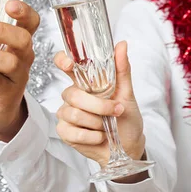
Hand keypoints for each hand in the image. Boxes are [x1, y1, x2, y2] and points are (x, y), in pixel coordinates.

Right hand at [55, 41, 147, 182]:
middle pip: (72, 94)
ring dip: (96, 122)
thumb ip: (122, 69)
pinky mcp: (65, 132)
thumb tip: (121, 44)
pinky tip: (99, 137)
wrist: (128, 147)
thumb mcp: (127, 93)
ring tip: (106, 126)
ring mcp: (66, 114)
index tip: (68, 63)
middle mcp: (73, 96)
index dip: (62, 61)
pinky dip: (91, 136)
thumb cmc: (127, 119)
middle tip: (115, 111)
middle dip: (97, 105)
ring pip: (73, 113)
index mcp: (85, 83)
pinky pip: (72, 131)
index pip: (65, 65)